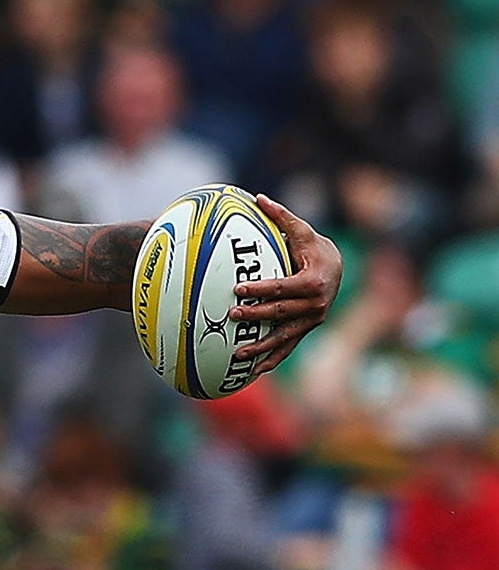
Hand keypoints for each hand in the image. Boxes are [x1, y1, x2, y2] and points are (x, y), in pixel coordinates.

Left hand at [230, 194, 343, 375]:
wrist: (338, 269)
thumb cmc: (315, 248)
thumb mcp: (301, 231)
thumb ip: (281, 217)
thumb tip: (258, 197)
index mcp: (314, 281)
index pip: (283, 286)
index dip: (261, 289)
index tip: (239, 289)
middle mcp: (316, 304)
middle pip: (281, 312)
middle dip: (256, 315)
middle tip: (232, 315)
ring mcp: (312, 320)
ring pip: (284, 336)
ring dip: (261, 347)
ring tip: (237, 355)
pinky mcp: (307, 330)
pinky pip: (289, 347)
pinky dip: (273, 359)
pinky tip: (255, 371)